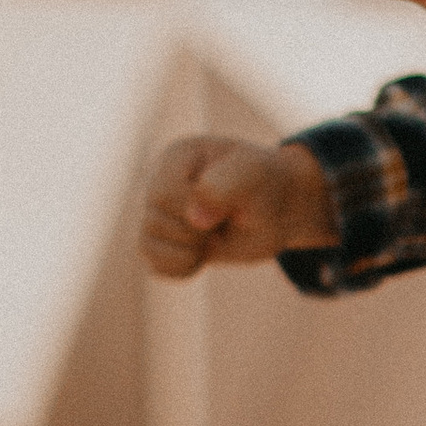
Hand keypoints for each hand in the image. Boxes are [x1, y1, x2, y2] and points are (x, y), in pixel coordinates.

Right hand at [140, 133, 331, 277]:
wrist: (277, 209)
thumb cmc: (264, 185)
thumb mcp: (255, 176)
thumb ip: (226, 185)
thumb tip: (195, 218)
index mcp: (176, 157)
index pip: (165, 194)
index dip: (196, 210)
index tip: (228, 206)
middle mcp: (160, 182)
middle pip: (155, 220)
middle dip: (195, 232)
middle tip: (224, 222)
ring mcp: (160, 213)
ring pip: (147, 244)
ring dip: (189, 252)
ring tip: (214, 237)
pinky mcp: (166, 242)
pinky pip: (156, 266)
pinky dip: (180, 269)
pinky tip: (202, 257)